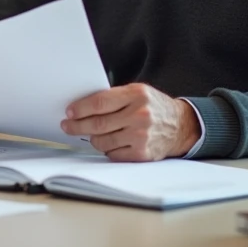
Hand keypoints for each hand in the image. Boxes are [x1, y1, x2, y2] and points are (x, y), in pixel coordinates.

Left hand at [61, 84, 199, 161]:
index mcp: (136, 95)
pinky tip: (109, 142)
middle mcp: (139, 115)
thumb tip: (82, 107)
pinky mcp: (142, 154)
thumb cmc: (153, 107)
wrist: (180, 126)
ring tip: (90, 134)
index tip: (69, 111)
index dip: (80, 108)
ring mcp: (141, 136)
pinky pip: (113, 154)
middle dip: (77, 125)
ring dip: (92, 139)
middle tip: (67, 126)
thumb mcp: (137, 92)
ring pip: (102, 141)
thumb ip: (114, 97)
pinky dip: (107, 149)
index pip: (99, 102)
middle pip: (98, 123)